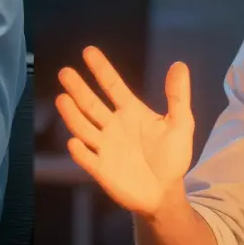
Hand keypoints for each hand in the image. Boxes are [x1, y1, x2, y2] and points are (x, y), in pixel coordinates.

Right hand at [55, 46, 194, 216]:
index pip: (112, 86)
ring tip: (62, 99)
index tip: (88, 51)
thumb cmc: (172, 157)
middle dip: (78, 88)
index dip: (101, 70)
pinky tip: (74, 141)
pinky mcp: (101, 169)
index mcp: (131, 111)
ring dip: (73, 115)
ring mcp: (105, 146)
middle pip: (91, 104)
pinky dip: (80, 151)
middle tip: (65, 72)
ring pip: (84, 127)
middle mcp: (113, 125)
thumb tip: (180, 65)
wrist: (165, 192)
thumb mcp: (181, 124)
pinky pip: (87, 158)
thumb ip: (178, 96)